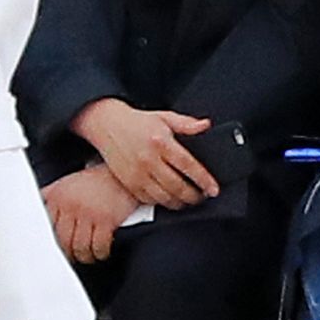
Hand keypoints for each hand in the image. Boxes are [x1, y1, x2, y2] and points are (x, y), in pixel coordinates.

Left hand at [46, 165, 136, 263]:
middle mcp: (70, 206)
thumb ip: (50, 194)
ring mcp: (88, 213)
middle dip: (68, 254)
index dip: (50, 242)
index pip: (46, 227)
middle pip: (62, 240)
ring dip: (84, 257)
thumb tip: (35, 207)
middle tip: (73, 257)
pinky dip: (100, 253)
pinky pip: (99, 245)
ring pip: (80, 246)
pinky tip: (101, 253)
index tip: (54, 249)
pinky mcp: (107, 220)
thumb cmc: (95, 180)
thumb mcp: (65, 182)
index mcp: (57, 198)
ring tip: (88, 257)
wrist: (122, 173)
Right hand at [82, 100, 220, 206]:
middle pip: (177, 186)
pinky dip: (161, 202)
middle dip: (194, 196)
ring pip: (163, 197)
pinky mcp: (127, 181)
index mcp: (160, 143)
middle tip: (203, 197)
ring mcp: (136, 173)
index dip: (204, 180)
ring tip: (187, 201)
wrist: (106, 124)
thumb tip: (205, 126)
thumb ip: (186, 123)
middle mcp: (148, 160)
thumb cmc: (136, 122)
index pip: (189, 166)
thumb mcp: (164, 117)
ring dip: (179, 203)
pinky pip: (147, 199)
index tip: (213, 189)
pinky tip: (168, 199)